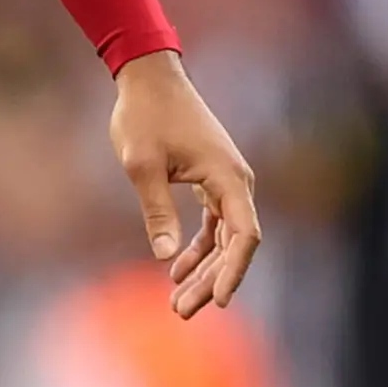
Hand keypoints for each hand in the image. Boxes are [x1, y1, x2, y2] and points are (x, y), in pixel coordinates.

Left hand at [109, 49, 261, 316]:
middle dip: (212, 281)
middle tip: (181, 311)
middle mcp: (236, 182)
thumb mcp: (142, 164)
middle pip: (235, 245)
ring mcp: (225, 181)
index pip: (245, 235)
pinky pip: (213, 223)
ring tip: (179, 302)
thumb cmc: (144, 114)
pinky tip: (177, 269)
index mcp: (228, 177)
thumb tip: (163, 256)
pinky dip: (198, 248)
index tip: (220, 301)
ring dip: (204, 269)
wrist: (148, 75)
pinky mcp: (211, 179)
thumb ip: (156, 209)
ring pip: (224, 238)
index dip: (234, 271)